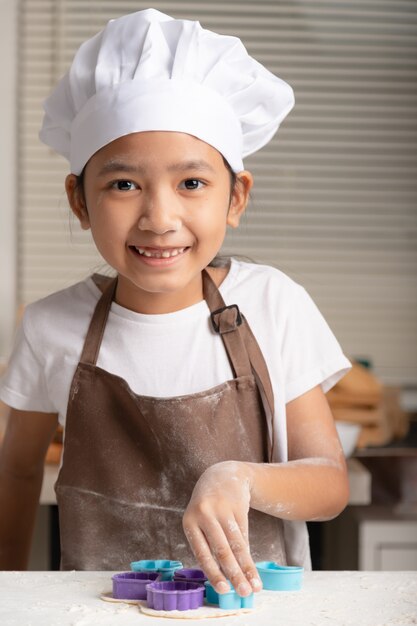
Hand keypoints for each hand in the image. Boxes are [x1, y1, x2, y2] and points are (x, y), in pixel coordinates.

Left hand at [182, 460, 261, 596]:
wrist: (222, 476)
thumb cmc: (208, 508)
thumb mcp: (200, 522)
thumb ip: (208, 545)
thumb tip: (223, 578)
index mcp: (189, 522)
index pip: (202, 553)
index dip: (214, 573)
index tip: (225, 591)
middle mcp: (205, 514)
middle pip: (222, 550)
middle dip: (235, 574)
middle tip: (245, 594)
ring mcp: (222, 509)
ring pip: (237, 544)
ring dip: (247, 568)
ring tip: (256, 586)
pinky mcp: (238, 506)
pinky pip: (244, 534)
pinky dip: (249, 554)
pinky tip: (254, 569)